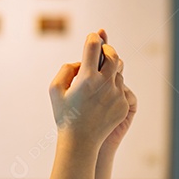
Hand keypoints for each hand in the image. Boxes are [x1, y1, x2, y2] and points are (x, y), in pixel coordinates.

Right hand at [48, 29, 129, 147]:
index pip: (93, 46)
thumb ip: (66, 69)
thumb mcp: (55, 89)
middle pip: (113, 55)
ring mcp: (117, 95)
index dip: (93, 38)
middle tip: (102, 48)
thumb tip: (81, 62)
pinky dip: (112, 85)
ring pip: (118, 71)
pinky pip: (121, 87)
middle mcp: (105, 84)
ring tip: (101, 69)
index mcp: (86, 78)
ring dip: (110, 68)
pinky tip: (104, 91)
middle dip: (107, 49)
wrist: (81, 141)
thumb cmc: (64, 114)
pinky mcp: (124, 104)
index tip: (93, 36)